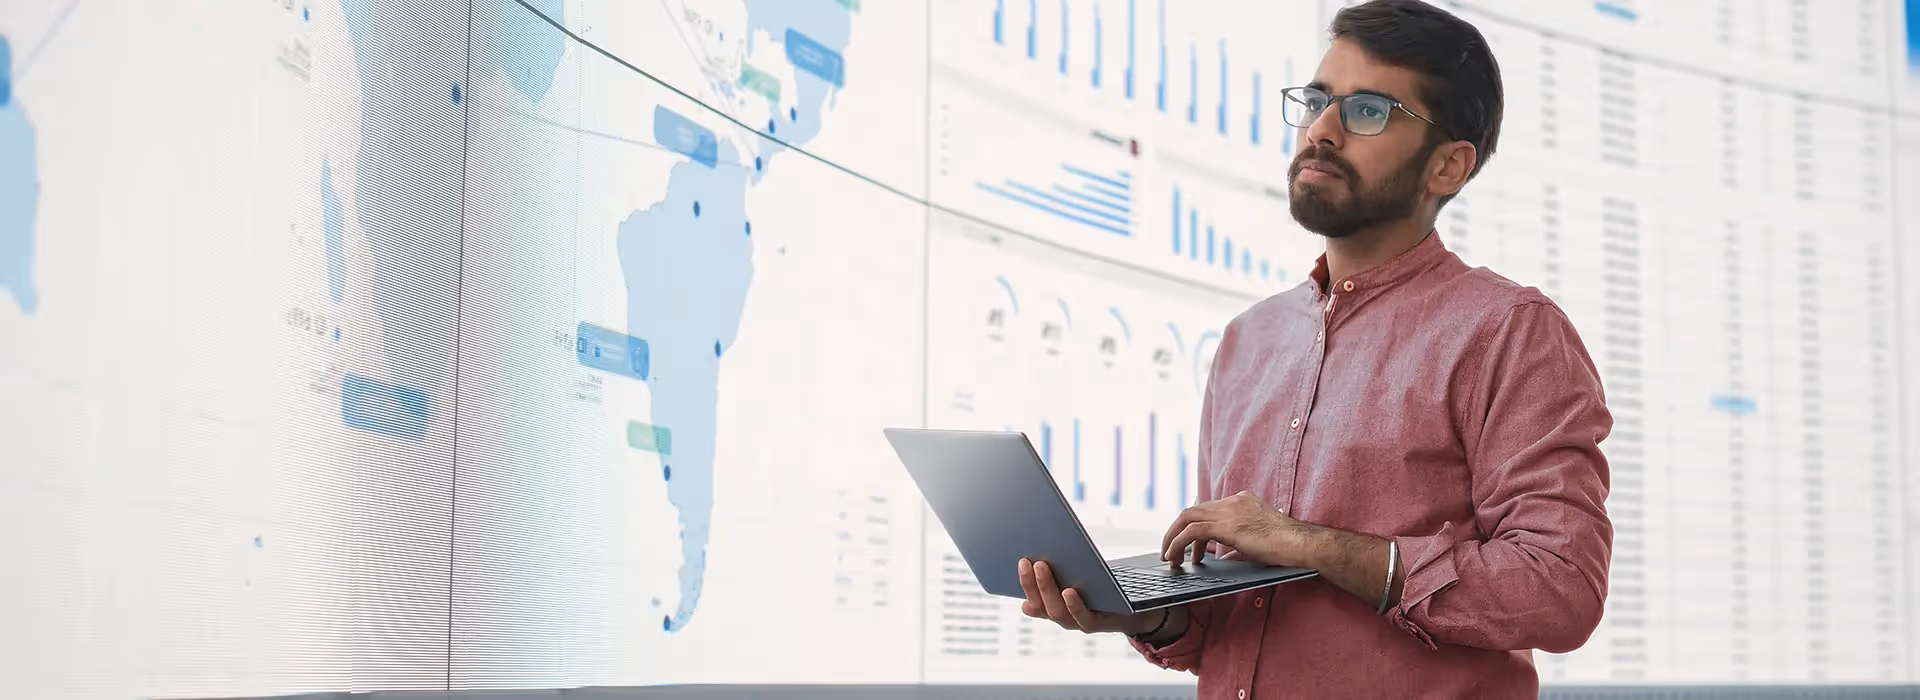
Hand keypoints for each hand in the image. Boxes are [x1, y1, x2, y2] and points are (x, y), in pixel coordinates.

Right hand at [1017, 558, 1163, 634]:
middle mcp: (1065, 617)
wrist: (1140, 609)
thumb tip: (1035, 554)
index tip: (1018, 561)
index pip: (1033, 598)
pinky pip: (1083, 618)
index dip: (1023, 583)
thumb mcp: (1081, 576)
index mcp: (1056, 606)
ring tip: (1042, 566)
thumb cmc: (1105, 588)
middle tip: (1026, 560)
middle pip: (1041, 605)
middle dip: (1031, 582)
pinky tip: (1069, 590)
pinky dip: (1074, 605)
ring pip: (1057, 612)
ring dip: (1047, 589)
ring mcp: (1080, 622)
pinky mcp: (1101, 624)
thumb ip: (1060, 572)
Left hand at [1161, 490, 1319, 566]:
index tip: (1188, 546)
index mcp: (1241, 501)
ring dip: (1173, 538)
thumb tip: (1223, 558)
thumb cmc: (1286, 547)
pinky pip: (1192, 531)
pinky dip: (1179, 543)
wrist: (1301, 544)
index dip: (1192, 527)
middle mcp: (1233, 501)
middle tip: (1170, 551)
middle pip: (1192, 511)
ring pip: (1187, 518)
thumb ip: (1236, 546)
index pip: (1207, 509)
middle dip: (1176, 531)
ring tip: (1170, 558)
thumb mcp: (1256, 543)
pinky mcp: (1227, 525)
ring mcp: (1229, 511)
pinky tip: (1176, 557)